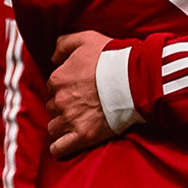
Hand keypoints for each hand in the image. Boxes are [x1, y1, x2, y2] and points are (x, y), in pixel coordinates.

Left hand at [46, 31, 115, 158]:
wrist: (134, 79)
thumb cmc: (112, 58)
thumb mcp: (86, 38)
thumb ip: (63, 44)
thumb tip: (53, 58)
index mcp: (58, 79)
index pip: (53, 86)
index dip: (65, 87)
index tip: (79, 88)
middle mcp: (59, 100)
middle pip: (53, 107)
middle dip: (64, 106)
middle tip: (82, 104)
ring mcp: (70, 120)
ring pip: (54, 127)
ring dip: (62, 125)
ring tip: (78, 122)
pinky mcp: (82, 136)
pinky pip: (59, 148)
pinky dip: (60, 147)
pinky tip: (66, 143)